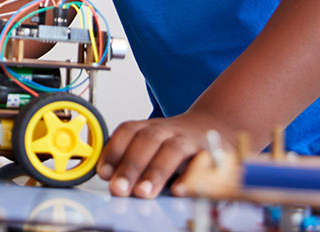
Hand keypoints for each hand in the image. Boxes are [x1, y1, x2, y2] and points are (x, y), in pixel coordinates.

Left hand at [97, 111, 228, 198]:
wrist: (215, 126)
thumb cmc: (175, 143)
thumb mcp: (151, 145)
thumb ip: (133, 160)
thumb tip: (112, 181)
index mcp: (149, 127)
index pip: (127, 131)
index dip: (113, 151)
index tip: (104, 174)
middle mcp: (168, 129)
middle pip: (147, 141)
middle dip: (130, 166)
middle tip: (119, 189)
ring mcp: (189, 139)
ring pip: (172, 150)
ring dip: (155, 172)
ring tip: (143, 192)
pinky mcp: (209, 153)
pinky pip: (200, 163)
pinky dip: (189, 177)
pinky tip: (178, 191)